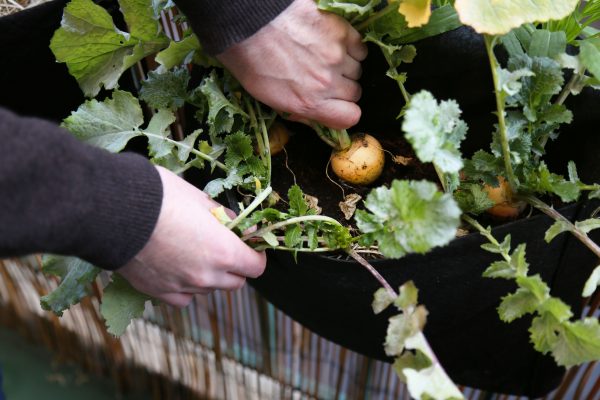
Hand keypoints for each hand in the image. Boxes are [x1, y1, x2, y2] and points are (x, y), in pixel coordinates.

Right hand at [117, 167, 265, 306]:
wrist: (114, 211)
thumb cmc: (160, 197)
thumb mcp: (199, 198)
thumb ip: (222, 217)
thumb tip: (234, 224)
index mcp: (224, 252)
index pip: (255, 267)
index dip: (255, 255)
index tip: (248, 245)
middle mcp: (207, 276)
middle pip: (236, 282)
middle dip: (234, 266)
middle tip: (221, 246)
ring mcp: (182, 287)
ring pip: (209, 290)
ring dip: (209, 276)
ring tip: (192, 252)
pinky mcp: (158, 292)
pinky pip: (183, 298)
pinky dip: (185, 287)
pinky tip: (176, 269)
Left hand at [217, 0, 367, 129]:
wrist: (249, 22)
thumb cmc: (251, 59)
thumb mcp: (268, 98)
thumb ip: (297, 110)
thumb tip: (316, 117)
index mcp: (308, 103)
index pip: (350, 118)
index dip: (345, 112)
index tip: (337, 105)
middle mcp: (327, 83)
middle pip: (354, 92)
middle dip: (341, 87)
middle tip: (323, 76)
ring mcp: (336, 56)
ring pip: (357, 69)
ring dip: (345, 66)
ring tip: (324, 56)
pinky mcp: (341, 31)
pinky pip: (360, 47)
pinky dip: (351, 47)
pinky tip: (333, 43)